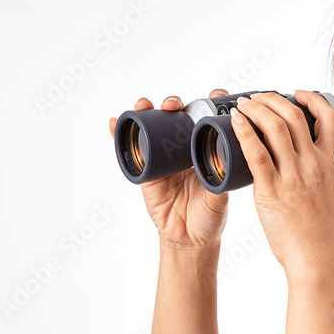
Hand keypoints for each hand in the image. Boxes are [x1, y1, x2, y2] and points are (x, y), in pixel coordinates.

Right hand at [109, 89, 230, 251]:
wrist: (189, 239)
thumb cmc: (210, 216)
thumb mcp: (220, 196)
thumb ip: (220, 180)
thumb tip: (220, 163)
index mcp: (205, 150)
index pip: (207, 119)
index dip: (210, 103)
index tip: (216, 94)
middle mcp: (183, 148)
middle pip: (176, 117)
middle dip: (173, 103)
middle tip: (173, 104)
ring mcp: (163, 157)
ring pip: (153, 127)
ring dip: (145, 110)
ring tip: (142, 104)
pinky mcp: (146, 170)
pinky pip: (131, 150)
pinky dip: (119, 134)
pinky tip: (113, 122)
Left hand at [229, 90, 333, 272]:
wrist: (317, 256)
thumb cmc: (318, 231)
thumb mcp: (325, 193)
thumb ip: (315, 174)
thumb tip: (299, 162)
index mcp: (327, 163)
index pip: (330, 118)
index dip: (313, 99)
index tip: (298, 93)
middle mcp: (312, 164)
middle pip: (294, 115)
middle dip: (273, 99)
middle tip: (257, 97)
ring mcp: (293, 175)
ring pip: (275, 127)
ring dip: (256, 108)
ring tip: (243, 104)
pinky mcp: (272, 190)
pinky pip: (256, 153)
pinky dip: (245, 132)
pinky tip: (236, 121)